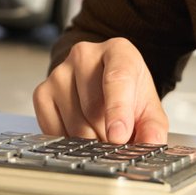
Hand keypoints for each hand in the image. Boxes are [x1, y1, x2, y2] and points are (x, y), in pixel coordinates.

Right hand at [33, 38, 167, 144]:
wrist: (101, 82)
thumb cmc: (127, 93)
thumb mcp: (148, 107)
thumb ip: (153, 127)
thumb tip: (152, 142)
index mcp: (118, 52)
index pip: (117, 79)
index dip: (118, 110)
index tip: (118, 135)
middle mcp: (85, 55)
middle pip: (93, 109)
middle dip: (107, 135)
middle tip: (116, 139)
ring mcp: (59, 73)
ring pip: (74, 124)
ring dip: (90, 141)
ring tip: (99, 132)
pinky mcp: (42, 92)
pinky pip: (54, 130)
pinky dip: (69, 141)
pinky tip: (80, 133)